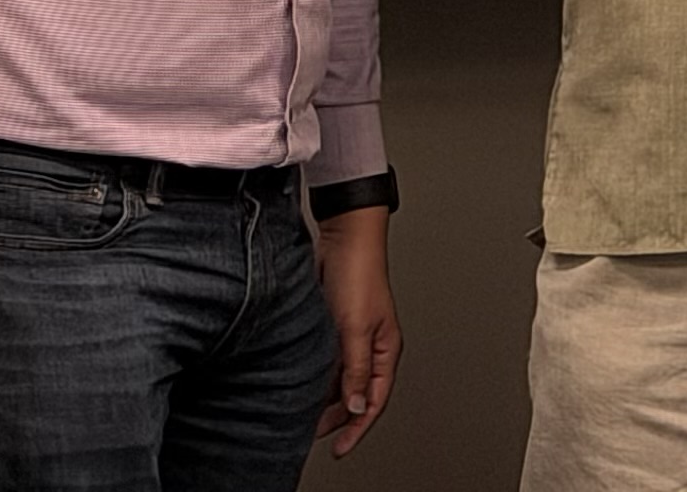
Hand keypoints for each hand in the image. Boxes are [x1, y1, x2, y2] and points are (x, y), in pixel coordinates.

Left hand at [311, 206, 397, 456]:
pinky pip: (327, 362)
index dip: (358, 428)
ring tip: (302, 414)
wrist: (343, 237)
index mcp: (386, 350)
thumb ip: (356, 369)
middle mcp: (370, 347)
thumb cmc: (358, 274)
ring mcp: (351, 337)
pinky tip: (300, 385)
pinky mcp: (333, 327)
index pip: (375, 400)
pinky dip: (315, 377)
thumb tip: (357, 407)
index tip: (341, 449)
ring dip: (324, 397)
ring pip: (340, 379)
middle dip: (338, 417)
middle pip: (356, 394)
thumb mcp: (356, 328)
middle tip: (312, 433)